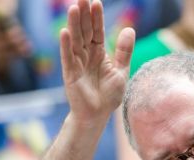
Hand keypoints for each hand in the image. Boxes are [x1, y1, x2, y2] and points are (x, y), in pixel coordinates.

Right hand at [60, 0, 134, 123]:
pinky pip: (68, 57)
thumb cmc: (109, 96)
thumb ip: (124, 51)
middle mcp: (86, 55)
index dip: (96, 17)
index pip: (97, 31)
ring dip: (74, 24)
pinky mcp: (70, 74)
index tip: (96, 2)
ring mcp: (77, 63)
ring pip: (75, 40)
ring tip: (74, 8)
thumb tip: (129, 28)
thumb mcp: (122, 71)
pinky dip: (66, 45)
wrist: (98, 116)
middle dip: (84, 15)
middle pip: (84, 31)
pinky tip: (64, 32)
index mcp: (99, 53)